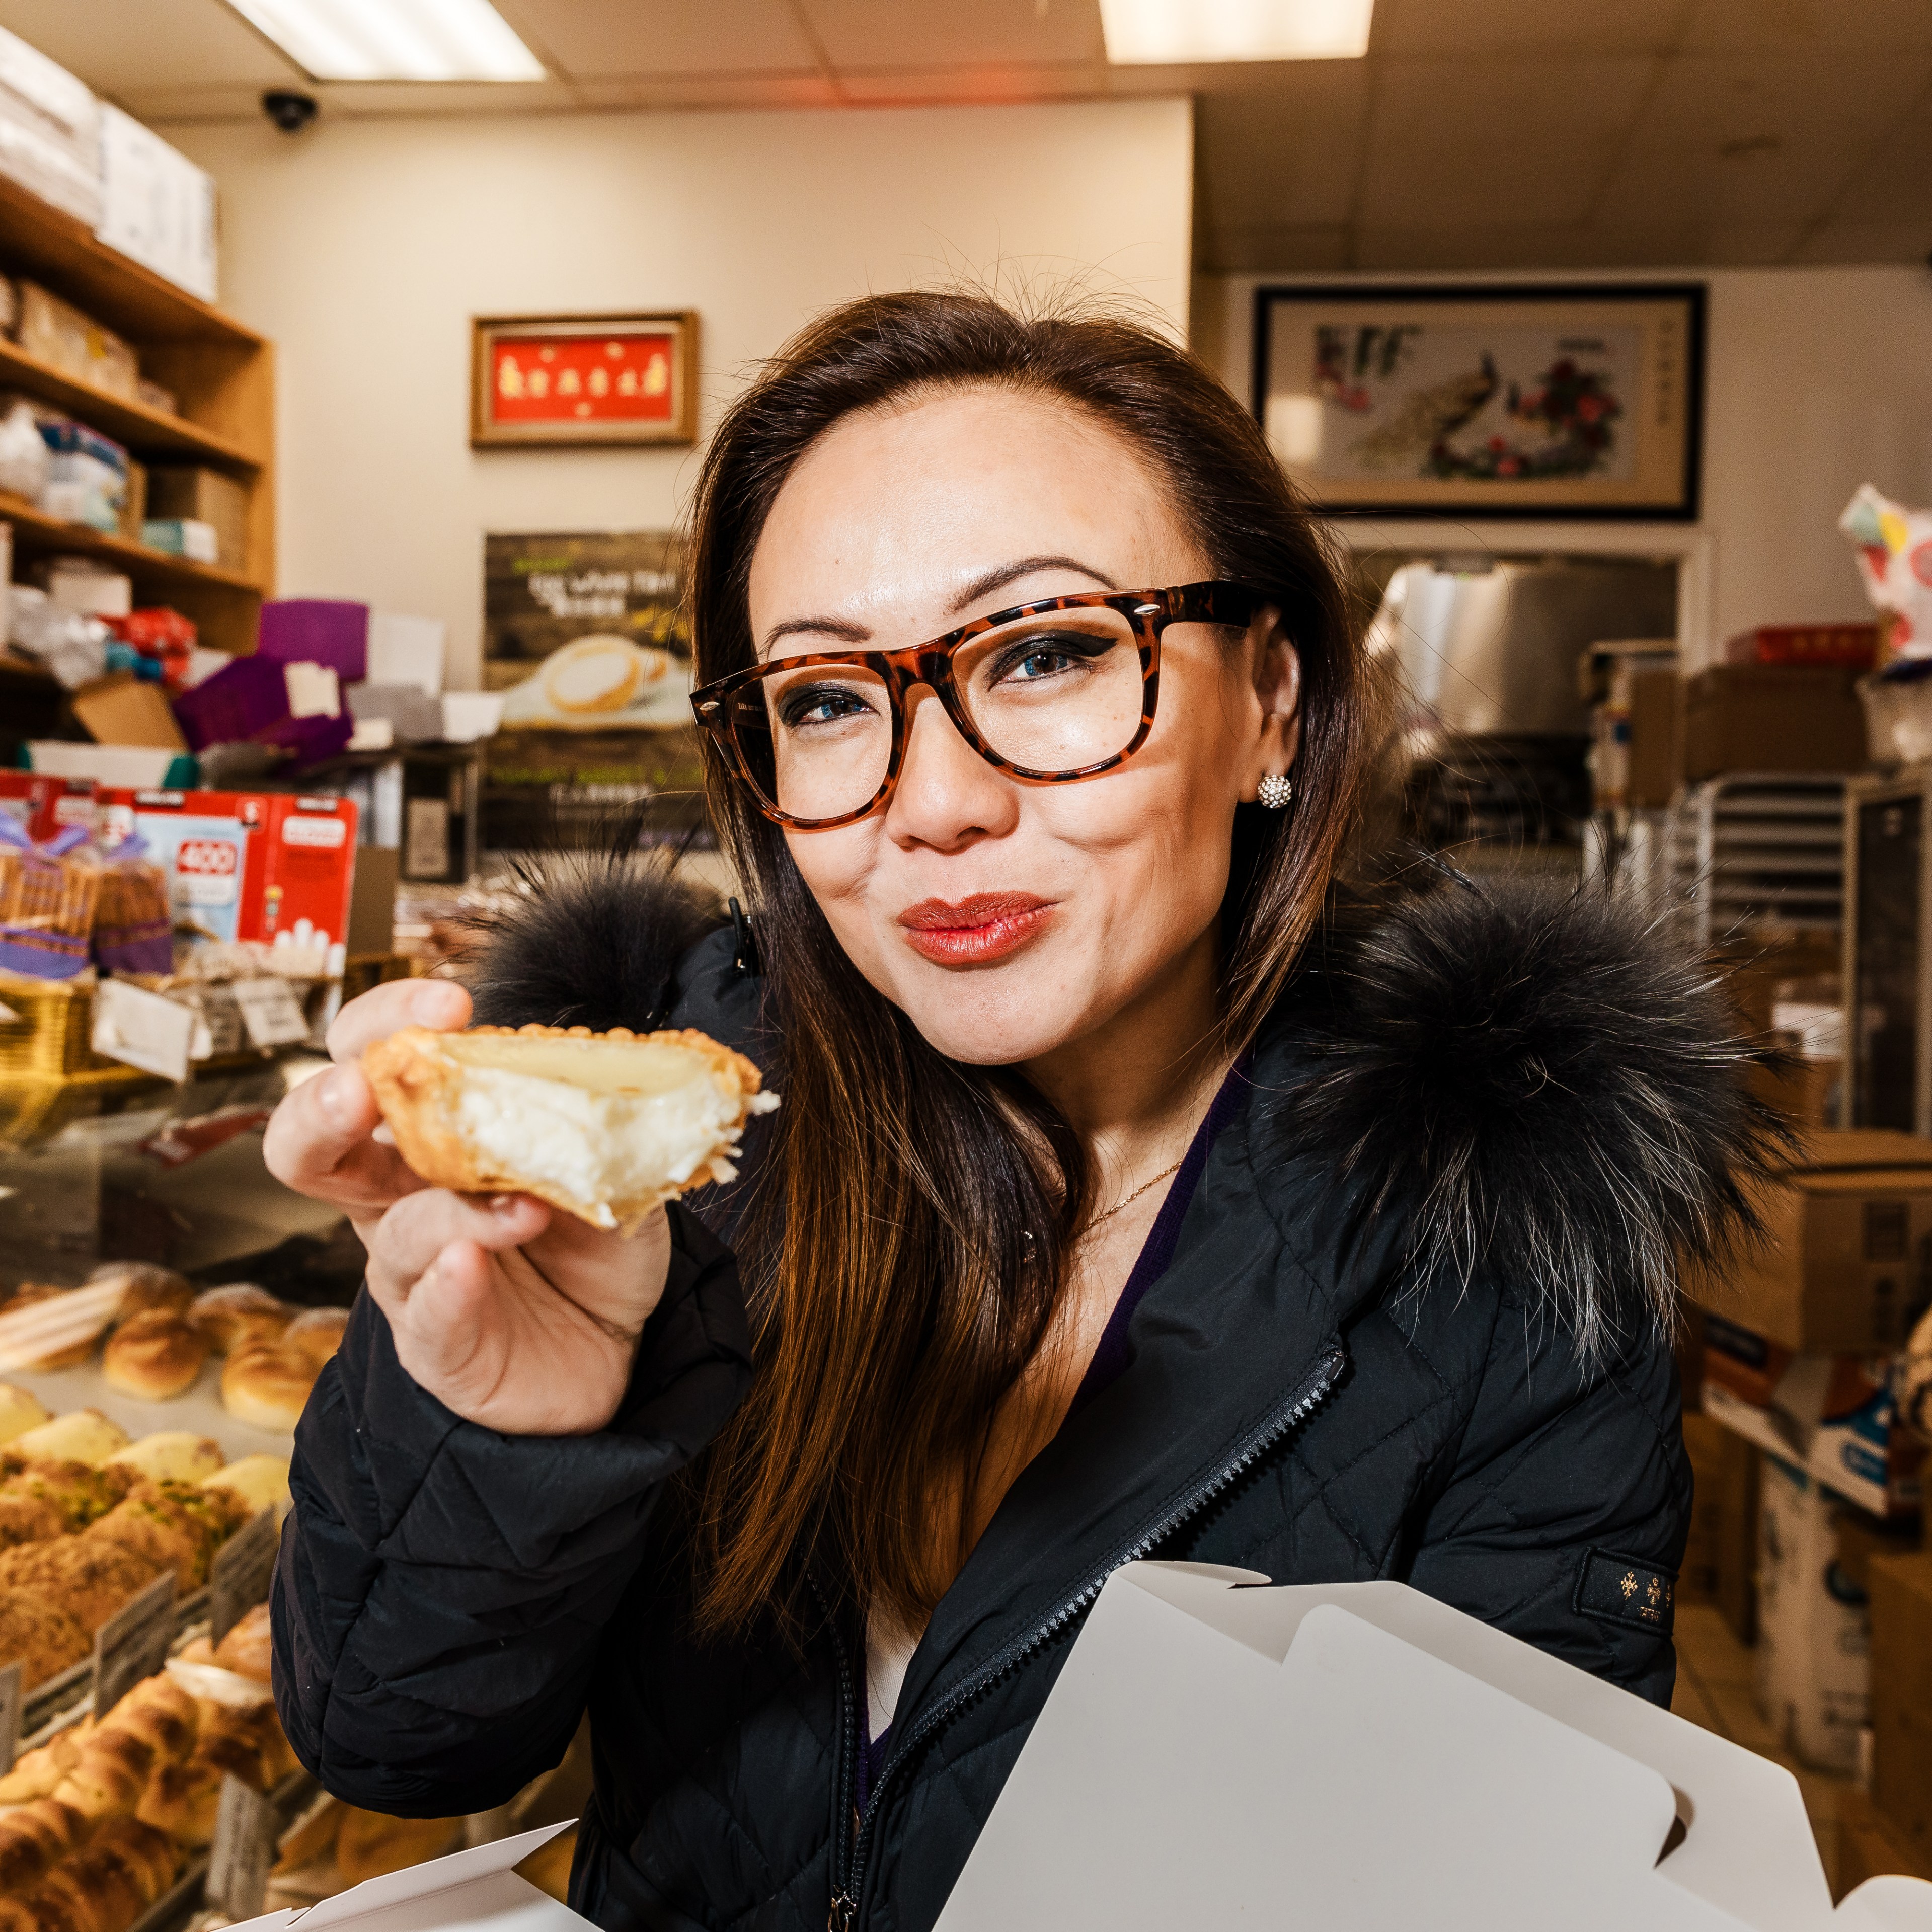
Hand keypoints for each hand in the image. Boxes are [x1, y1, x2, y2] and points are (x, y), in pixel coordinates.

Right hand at [263, 977, 671, 1433]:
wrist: (623, 1347)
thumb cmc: (594, 1242)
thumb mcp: (605, 1165)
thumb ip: (590, 1126)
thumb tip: (594, 1081)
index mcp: (429, 1135)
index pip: (372, 1058)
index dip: (388, 1023)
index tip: (450, 1005)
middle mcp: (399, 1198)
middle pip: (309, 1145)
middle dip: (323, 1108)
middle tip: (364, 1086)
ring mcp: (411, 1273)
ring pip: (392, 1234)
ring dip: (449, 1210)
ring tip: (522, 1205)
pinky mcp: (436, 1343)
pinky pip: (425, 1315)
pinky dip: (447, 1288)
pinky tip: (471, 1264)